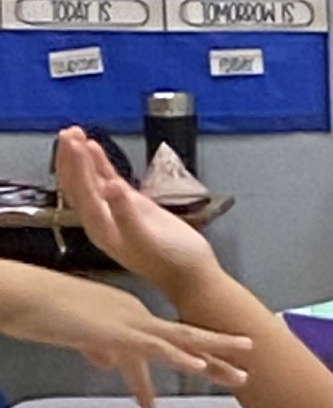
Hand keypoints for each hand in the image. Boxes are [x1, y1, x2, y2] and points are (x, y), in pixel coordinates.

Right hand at [1, 269, 253, 407]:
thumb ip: (99, 350)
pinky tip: (197, 367)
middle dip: (218, 359)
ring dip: (212, 360)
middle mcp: (136, 315)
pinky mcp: (115, 331)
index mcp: (128, 316)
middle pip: (185, 340)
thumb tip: (111, 365)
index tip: (214, 372)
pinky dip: (176, 357)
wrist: (24, 295)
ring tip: (242, 375)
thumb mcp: (80, 336)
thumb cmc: (45, 312)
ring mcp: (128, 322)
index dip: (191, 360)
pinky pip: (152, 347)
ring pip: (180, 343)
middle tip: (247, 374)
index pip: (167, 342)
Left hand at [52, 129, 231, 311]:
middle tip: (68, 132)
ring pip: (90, 180)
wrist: (189, 274)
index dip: (77, 166)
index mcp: (101, 227)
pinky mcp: (129, 205)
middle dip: (71, 158)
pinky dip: (100, 164)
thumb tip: (111, 186)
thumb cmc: (171, 261)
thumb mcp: (147, 238)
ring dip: (81, 157)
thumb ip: (127, 212)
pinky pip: (108, 180)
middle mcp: (101, 218)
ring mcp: (114, 211)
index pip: (81, 191)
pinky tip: (95, 149)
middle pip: (77, 184)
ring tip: (75, 134)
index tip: (74, 142)